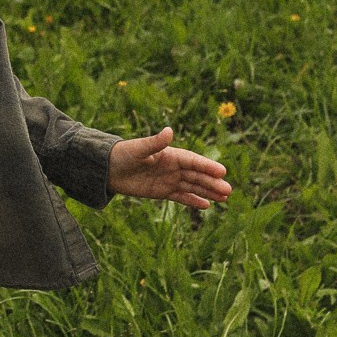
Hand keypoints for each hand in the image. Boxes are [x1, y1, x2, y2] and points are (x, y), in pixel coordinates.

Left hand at [106, 127, 231, 208]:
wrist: (108, 169)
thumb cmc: (123, 154)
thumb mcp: (139, 149)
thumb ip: (155, 142)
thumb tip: (169, 130)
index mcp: (170, 155)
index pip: (193, 161)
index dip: (207, 166)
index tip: (222, 171)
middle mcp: (173, 167)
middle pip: (197, 175)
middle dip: (212, 182)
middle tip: (228, 190)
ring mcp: (169, 180)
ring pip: (193, 186)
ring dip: (208, 191)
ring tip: (224, 198)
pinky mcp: (162, 191)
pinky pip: (181, 197)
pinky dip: (193, 200)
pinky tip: (206, 205)